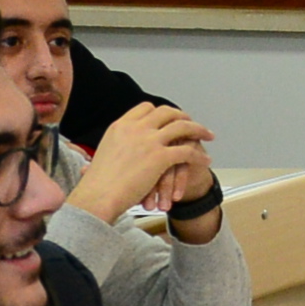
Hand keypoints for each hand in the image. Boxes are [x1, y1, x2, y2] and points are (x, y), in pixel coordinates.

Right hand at [70, 99, 213, 228]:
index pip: (146, 108)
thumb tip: (110, 153)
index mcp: (120, 126)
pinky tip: (205, 161)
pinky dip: (199, 155)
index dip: (160, 113)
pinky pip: (187, 151)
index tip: (169, 118)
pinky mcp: (159, 157)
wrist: (97, 197)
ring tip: (208, 135)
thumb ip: (114, 149)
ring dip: (198, 130)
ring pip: (182, 127)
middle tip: (192, 123)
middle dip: (182, 116)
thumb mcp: (101, 156)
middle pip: (166, 112)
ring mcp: (148, 140)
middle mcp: (135, 128)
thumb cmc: (97, 185)